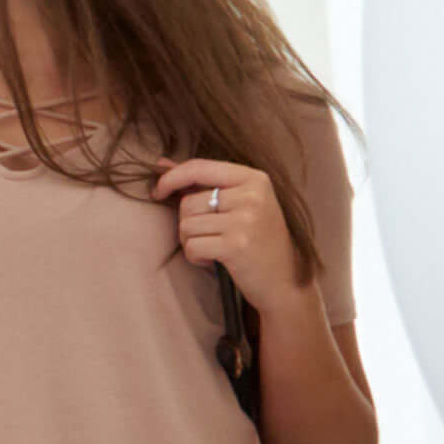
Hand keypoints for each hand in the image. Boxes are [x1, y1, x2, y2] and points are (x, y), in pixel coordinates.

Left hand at [156, 159, 302, 310]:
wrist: (285, 280)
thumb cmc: (258, 240)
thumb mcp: (241, 203)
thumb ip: (203, 182)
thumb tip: (161, 164)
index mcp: (254, 179)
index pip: (199, 167)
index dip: (171, 178)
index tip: (158, 191)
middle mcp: (252, 196)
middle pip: (188, 202)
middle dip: (187, 223)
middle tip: (208, 236)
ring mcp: (246, 220)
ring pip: (186, 225)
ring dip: (191, 242)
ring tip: (214, 248)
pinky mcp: (236, 245)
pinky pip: (192, 246)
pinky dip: (196, 257)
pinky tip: (214, 260)